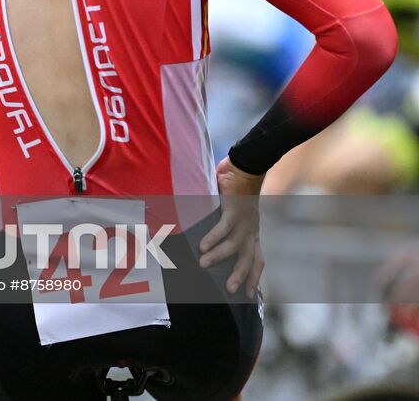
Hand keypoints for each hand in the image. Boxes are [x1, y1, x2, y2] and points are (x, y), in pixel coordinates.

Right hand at [200, 156, 265, 295]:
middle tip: (230, 291)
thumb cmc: (237, 187)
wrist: (247, 165)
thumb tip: (204, 237)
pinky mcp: (235, 209)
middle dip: (240, 276)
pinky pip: (224, 227)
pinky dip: (213, 237)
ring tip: (203, 265)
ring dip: (218, 257)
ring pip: (234, 246)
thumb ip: (225, 225)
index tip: (247, 294)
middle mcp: (251, 230)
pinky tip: (202, 245)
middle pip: (248, 259)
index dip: (253, 277)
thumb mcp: (234, 211)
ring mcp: (245, 221)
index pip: (257, 260)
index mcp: (252, 232)